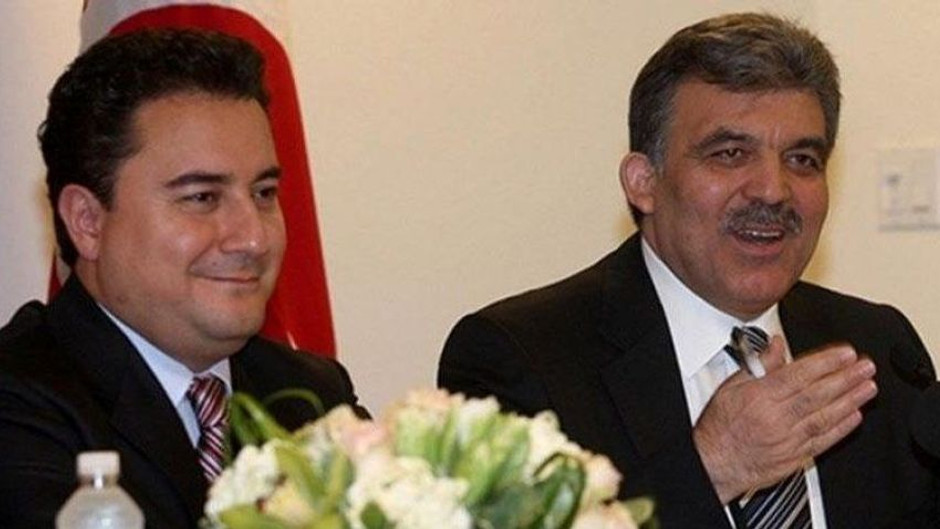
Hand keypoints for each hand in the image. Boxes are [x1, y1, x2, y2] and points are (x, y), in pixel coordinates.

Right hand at [693, 337, 876, 502]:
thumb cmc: (720, 426)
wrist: (714, 464)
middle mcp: (775, 418)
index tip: (845, 354)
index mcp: (759, 397)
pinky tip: (854, 416)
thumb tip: (775, 346)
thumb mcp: (730, 387)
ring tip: (867, 387)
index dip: (825, 363)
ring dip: (850, 401)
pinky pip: (822, 441)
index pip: (798, 375)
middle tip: (865, 367)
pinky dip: (840, 428)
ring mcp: (787, 439)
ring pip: (824, 417)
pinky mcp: (794, 457)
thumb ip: (758, 365)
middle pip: (817, 394)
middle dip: (845, 378)